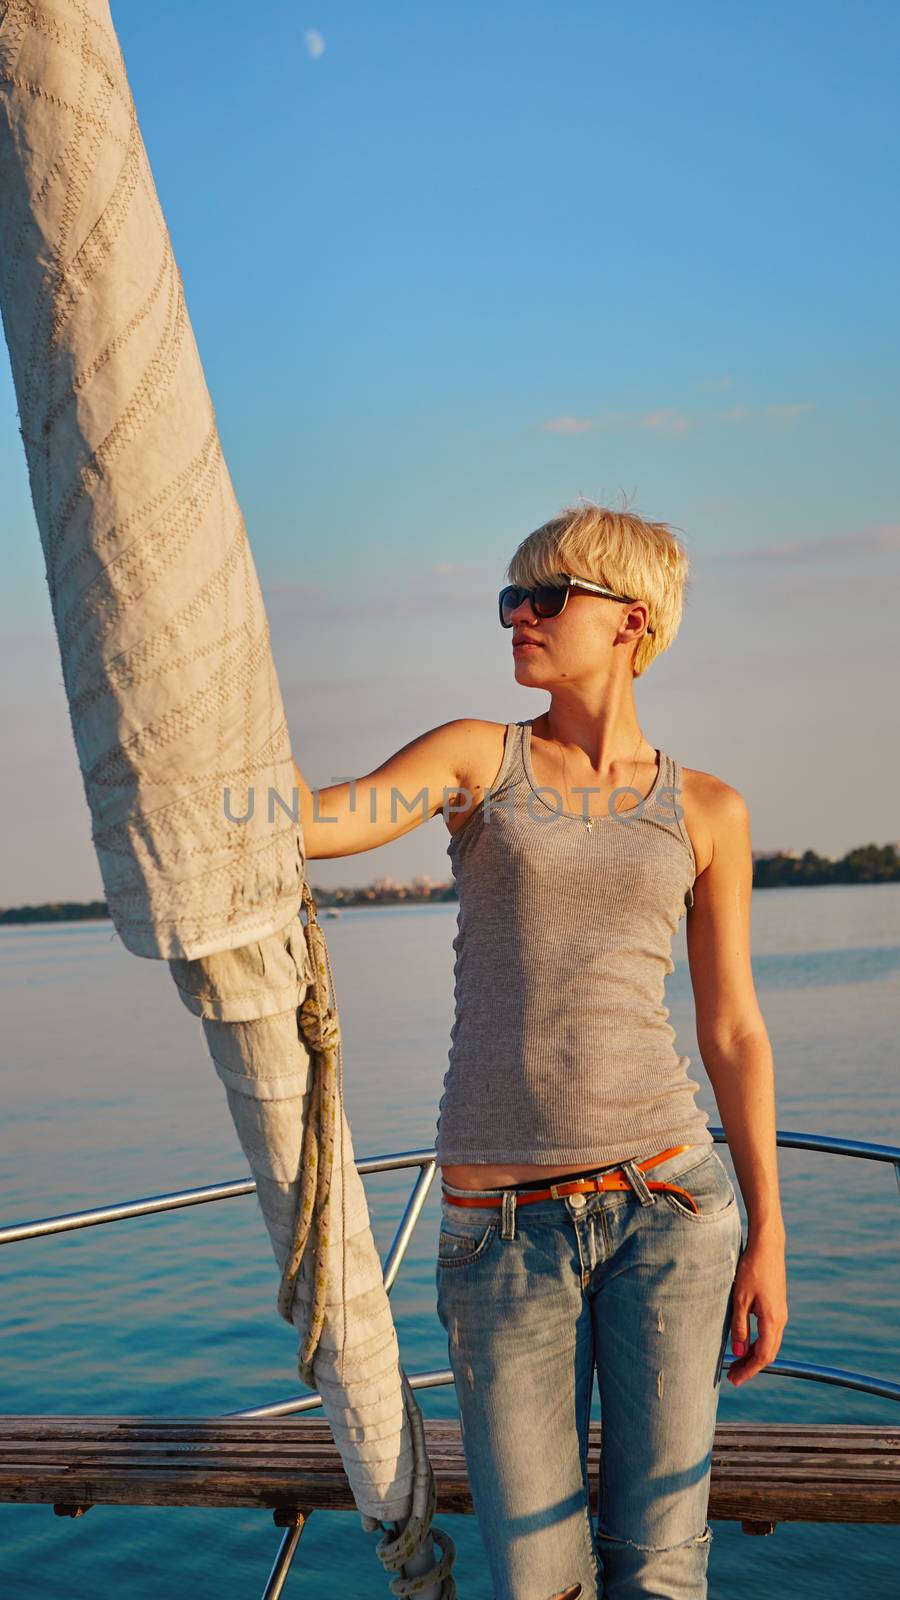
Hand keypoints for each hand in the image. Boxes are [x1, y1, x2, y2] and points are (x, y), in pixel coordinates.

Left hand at [727, 1231, 787, 1386]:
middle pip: (768, 1353)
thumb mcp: (740, 1299)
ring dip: (754, 1355)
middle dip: (750, 1366)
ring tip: (736, 1363)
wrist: (768, 1246)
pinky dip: (758, 1343)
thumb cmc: (752, 1269)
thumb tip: (738, 1352)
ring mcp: (781, 1313)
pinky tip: (745, 1342)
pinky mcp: (777, 1306)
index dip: (748, 1370)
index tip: (734, 1379)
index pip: (762, 1356)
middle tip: (732, 1376)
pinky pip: (770, 1333)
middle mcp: (781, 1320)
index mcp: (773, 1320)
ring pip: (770, 1344)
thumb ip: (739, 1326)